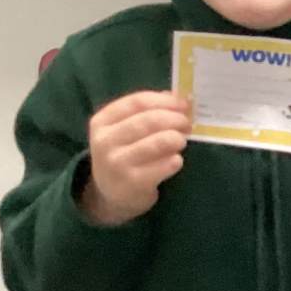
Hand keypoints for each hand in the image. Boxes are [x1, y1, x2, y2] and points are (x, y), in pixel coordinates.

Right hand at [81, 90, 191, 225]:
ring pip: (158, 142)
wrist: (111, 194)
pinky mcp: (134, 182)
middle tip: (187, 124)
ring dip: (177, 138)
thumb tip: (178, 96)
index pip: (137, 102)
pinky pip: (165, 165)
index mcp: (102, 121)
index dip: (165, 101)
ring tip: (182, 140)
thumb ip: (146, 112)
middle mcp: (105, 141)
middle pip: (149, 120)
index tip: (183, 104)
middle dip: (175, 119)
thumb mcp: (124, 130)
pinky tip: (176, 160)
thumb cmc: (124, 154)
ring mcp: (117, 163)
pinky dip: (176, 160)